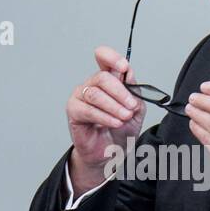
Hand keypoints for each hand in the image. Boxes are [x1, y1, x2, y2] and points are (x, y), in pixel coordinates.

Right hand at [65, 46, 145, 192]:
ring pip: (95, 94)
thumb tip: (129, 74)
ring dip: (114, 106)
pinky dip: (105, 116)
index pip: (104, 58)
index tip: (123, 67)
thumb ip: (133, 91)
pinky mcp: (74, 112)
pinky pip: (88, 110)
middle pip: (102, 77)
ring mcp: (81, 97)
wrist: (111, 153)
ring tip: (124, 117)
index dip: (112, 58)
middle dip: (120, 92)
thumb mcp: (135, 109)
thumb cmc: (121, 130)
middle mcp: (92, 85)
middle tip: (131, 106)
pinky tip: (115, 122)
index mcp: (107, 79)